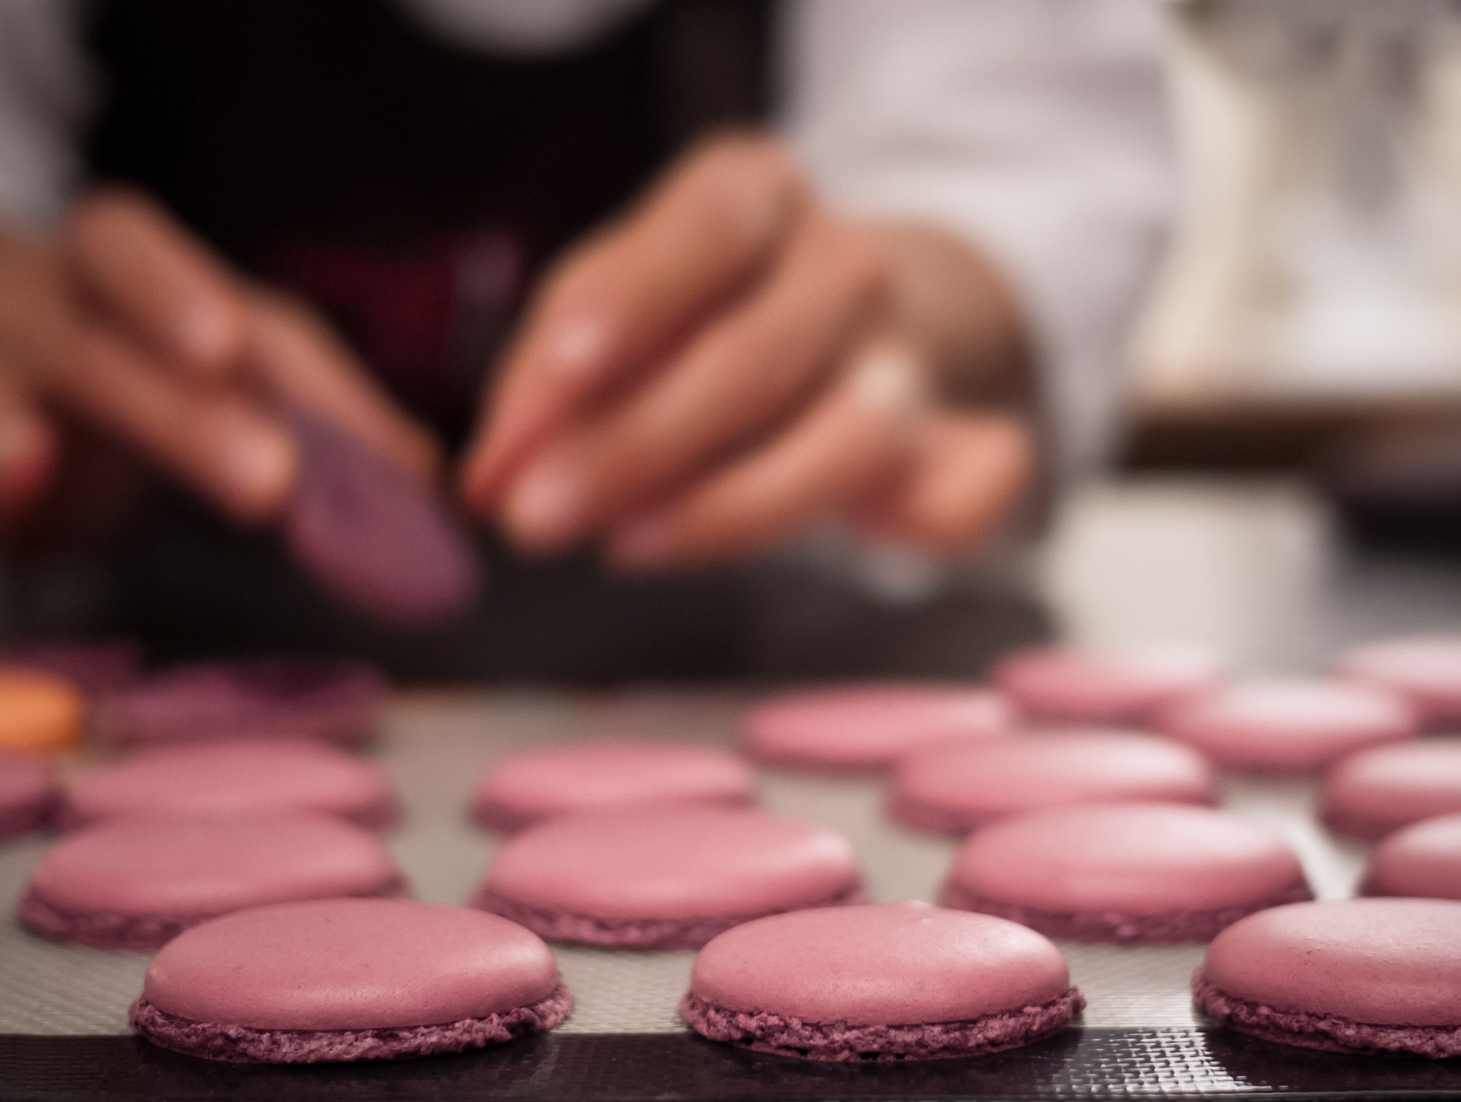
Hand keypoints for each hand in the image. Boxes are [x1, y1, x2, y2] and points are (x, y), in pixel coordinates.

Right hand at [0, 190, 437, 581]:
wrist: (14, 337)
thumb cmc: (156, 349)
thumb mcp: (244, 359)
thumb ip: (333, 411)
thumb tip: (434, 481)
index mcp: (124, 273)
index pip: (143, 253)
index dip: (178, 290)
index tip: (226, 343)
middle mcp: (44, 318)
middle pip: (92, 347)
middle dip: (170, 407)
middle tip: (264, 480)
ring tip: (21, 472)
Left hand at [461, 133, 1034, 570]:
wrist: (841, 315)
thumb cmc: (694, 314)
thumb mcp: (609, 311)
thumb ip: (549, 381)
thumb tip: (494, 477)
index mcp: (757, 196)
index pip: (707, 226)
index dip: (636, 295)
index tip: (564, 371)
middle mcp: (842, 266)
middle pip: (755, 354)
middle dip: (635, 444)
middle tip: (537, 515)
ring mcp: (906, 358)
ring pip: (850, 436)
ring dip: (732, 505)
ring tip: (627, 546)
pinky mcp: (954, 447)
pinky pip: (966, 489)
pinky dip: (934, 519)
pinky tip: (876, 541)